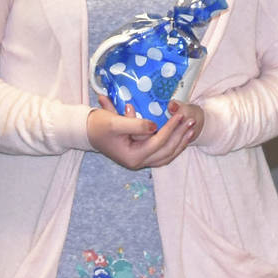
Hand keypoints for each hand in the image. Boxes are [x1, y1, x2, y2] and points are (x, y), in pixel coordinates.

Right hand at [87, 97, 202, 168]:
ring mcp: (139, 161)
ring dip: (180, 142)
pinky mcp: (140, 156)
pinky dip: (173, 146)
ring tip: (191, 130)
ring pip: (166, 155)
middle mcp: (138, 162)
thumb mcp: (115, 122)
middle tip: (192, 121)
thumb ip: (136, 125)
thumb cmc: (98, 125)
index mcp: (133, 156)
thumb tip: (155, 126)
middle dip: (180, 136)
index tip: (180, 114)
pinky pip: (161, 154)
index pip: (158, 142)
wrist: (86, 131)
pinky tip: (181, 136)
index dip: (171, 128)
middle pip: (166, 151)